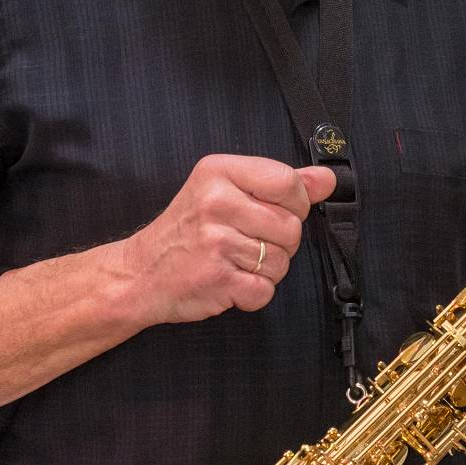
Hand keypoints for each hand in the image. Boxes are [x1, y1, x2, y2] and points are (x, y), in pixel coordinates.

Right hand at [123, 154, 337, 324]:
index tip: (274, 211)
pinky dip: (252, 294)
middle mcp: (216, 202)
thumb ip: (280, 183)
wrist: (139, 272)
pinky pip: (264, 290)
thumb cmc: (186, 231)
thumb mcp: (225, 190)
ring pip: (281, 261)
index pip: (288, 183)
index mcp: (219, 171)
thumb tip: (326, 178)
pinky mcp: (217, 278)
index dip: (295, 204)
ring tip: (235, 262)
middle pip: (291, 226)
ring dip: (265, 270)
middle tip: (246, 242)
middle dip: (279, 243)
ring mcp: (216, 241)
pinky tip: (230, 280)